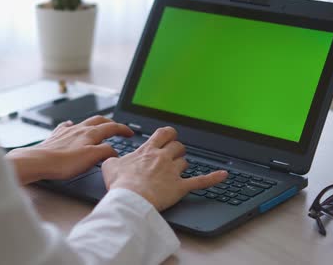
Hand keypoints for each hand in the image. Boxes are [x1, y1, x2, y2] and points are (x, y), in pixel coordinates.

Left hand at [6, 115, 133, 184]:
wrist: (39, 161)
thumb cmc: (63, 162)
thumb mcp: (91, 158)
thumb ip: (105, 152)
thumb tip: (113, 150)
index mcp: (90, 133)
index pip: (111, 127)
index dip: (123, 129)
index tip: (130, 133)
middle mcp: (79, 128)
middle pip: (99, 120)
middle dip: (110, 122)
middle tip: (117, 127)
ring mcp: (67, 131)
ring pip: (84, 122)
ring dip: (95, 123)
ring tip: (99, 126)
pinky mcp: (56, 136)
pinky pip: (67, 126)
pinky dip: (73, 126)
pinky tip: (71, 126)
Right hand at [101, 126, 227, 210]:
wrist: (130, 199)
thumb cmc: (120, 184)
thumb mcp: (109, 166)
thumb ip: (113, 159)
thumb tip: (111, 159)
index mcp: (147, 150)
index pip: (163, 133)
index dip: (168, 133)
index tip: (168, 136)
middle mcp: (163, 157)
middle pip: (177, 145)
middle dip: (176, 149)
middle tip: (172, 155)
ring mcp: (173, 172)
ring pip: (185, 161)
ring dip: (182, 164)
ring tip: (178, 169)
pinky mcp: (180, 187)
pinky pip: (200, 181)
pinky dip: (213, 178)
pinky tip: (223, 175)